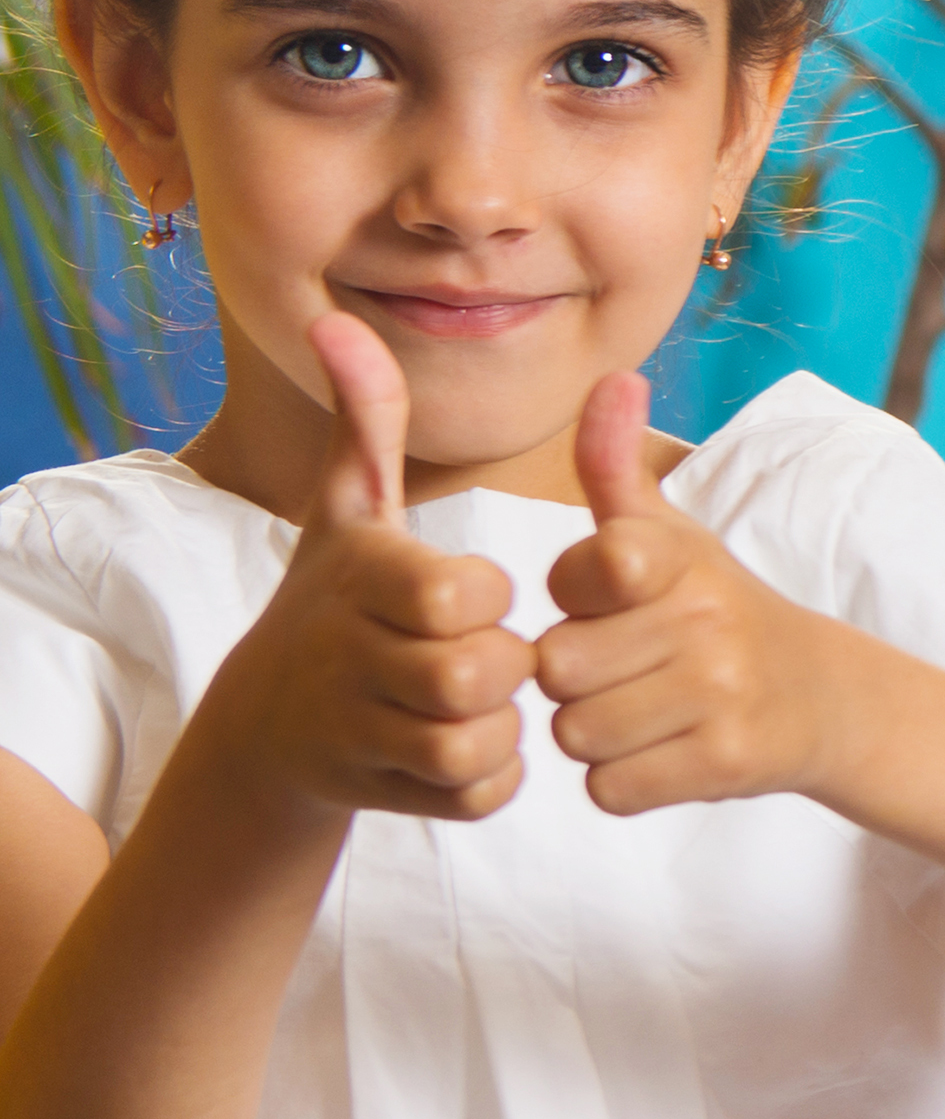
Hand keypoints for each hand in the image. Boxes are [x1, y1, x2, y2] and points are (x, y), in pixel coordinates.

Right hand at [215, 310, 534, 823]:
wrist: (266, 724)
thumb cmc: (332, 601)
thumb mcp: (346, 512)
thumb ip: (364, 422)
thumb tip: (333, 321)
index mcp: (359, 579)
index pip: (464, 592)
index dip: (486, 597)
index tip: (469, 594)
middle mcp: (347, 656)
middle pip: (478, 673)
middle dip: (503, 669)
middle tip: (484, 658)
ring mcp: (358, 732)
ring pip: (477, 741)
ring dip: (498, 727)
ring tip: (474, 704)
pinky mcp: (381, 794)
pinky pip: (477, 796)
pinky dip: (488, 781)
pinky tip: (463, 750)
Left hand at [533, 373, 838, 811]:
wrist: (827, 698)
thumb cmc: (717, 612)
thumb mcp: (671, 535)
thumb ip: (614, 467)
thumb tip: (611, 379)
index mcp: (681, 557)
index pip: (577, 576)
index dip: (579, 600)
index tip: (620, 602)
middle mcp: (706, 619)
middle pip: (556, 670)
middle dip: (576, 681)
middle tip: (628, 671)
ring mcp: (720, 693)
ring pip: (577, 734)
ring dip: (596, 736)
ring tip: (645, 714)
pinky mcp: (726, 761)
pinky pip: (610, 789)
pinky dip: (624, 782)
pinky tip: (664, 753)